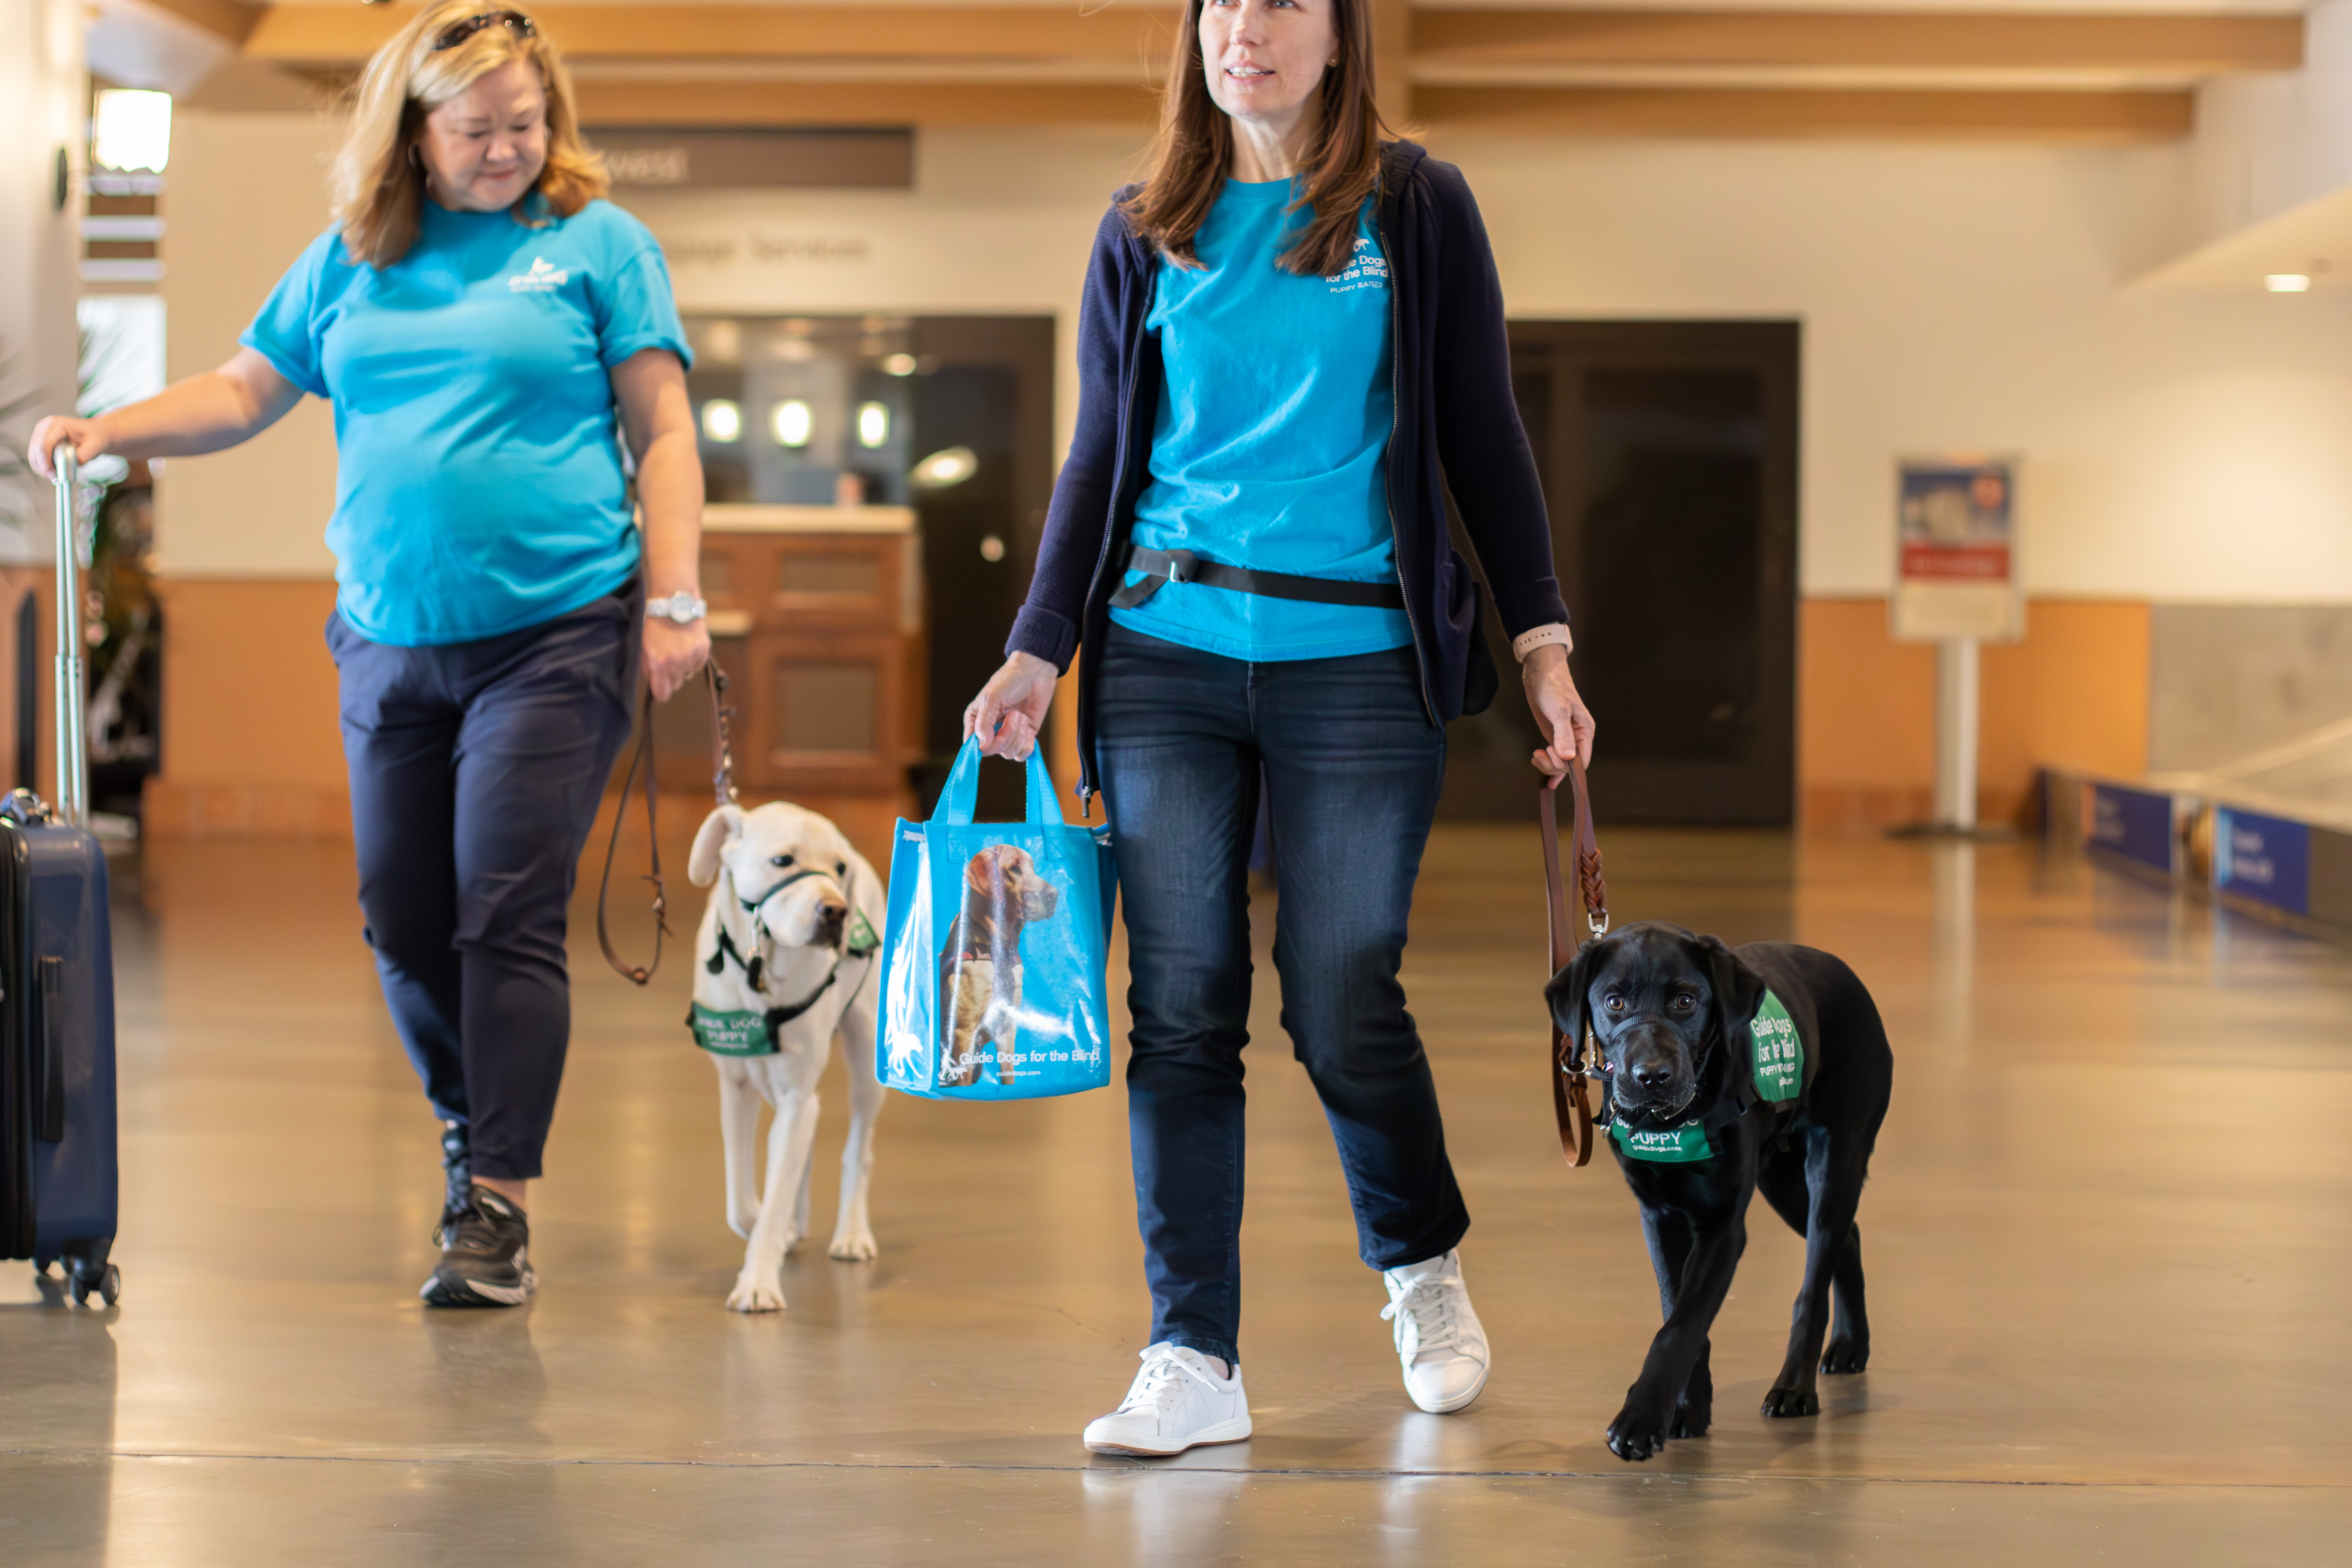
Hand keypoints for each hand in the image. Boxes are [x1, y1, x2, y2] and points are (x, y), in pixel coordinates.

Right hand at [27, 416, 109, 481]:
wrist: (95, 432)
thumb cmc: (96, 437)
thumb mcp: (95, 446)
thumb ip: (83, 456)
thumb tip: (68, 466)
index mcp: (56, 424)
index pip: (43, 445)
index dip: (46, 463)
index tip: (56, 477)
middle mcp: (43, 427)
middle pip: (35, 452)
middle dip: (44, 469)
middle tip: (58, 480)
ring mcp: (39, 434)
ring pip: (33, 456)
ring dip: (43, 470)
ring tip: (58, 477)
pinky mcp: (39, 441)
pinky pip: (36, 458)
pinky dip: (43, 468)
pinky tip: (56, 472)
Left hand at [642, 615, 708, 701]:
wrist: (675, 604)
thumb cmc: (656, 624)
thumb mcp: (645, 646)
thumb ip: (649, 667)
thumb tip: (655, 681)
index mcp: (659, 664)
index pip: (662, 694)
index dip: (660, 692)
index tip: (660, 689)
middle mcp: (677, 664)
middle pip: (676, 685)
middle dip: (671, 678)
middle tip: (667, 662)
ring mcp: (692, 658)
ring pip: (687, 675)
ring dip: (682, 668)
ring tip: (678, 650)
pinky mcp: (703, 651)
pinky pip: (697, 665)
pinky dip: (692, 659)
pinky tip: (687, 646)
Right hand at [963, 651, 1057, 760]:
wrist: (1035, 673)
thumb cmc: (1009, 681)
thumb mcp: (991, 699)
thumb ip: (983, 723)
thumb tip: (982, 746)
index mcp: (976, 722)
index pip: (971, 746)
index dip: (981, 747)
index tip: (992, 739)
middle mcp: (990, 732)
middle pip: (992, 751)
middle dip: (1005, 736)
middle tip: (1014, 715)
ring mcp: (1008, 736)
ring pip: (1009, 753)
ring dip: (1018, 735)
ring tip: (1021, 715)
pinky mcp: (1024, 738)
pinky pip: (1023, 754)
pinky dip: (1028, 742)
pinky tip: (1028, 726)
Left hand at [1524, 644, 1595, 777]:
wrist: (1540, 672)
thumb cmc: (1554, 687)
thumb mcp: (1559, 711)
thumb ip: (1564, 735)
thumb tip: (1568, 757)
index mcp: (1585, 731)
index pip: (1582, 761)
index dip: (1568, 766)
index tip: (1553, 760)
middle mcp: (1577, 736)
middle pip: (1569, 764)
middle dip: (1554, 764)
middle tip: (1539, 753)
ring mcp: (1564, 736)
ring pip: (1560, 761)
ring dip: (1547, 764)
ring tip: (1536, 755)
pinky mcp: (1553, 734)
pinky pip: (1554, 755)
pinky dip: (1547, 763)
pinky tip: (1541, 768)